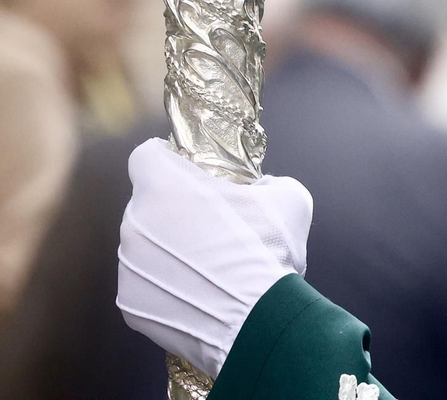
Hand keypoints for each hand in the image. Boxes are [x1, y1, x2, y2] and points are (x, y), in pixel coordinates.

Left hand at [117, 139, 312, 377]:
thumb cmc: (267, 250)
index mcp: (165, 185)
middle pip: (147, 205)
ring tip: (207, 268)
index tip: (186, 171)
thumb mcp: (287, 198)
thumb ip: (265, 184)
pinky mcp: (129, 304)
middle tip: (211, 226)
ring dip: (168, 250)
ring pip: (144, 247)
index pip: (146, 156)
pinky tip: (198, 295)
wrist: (255, 321)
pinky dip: (166, 287)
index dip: (167, 160)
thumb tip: (260, 190)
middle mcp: (134, 221)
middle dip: (173, 211)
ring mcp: (128, 266)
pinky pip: (145, 285)